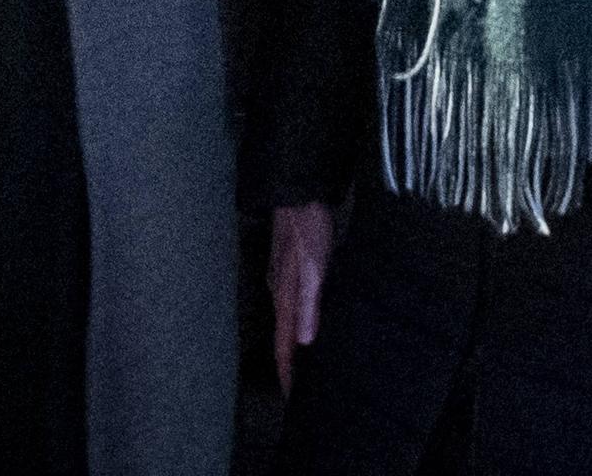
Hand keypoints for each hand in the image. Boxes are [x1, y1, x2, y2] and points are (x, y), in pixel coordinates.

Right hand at [269, 201, 332, 393]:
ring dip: (291, 346)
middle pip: (282, 338)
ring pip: (286, 323)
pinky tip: (306, 324)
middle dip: (287, 365)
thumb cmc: (307, 229)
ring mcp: (282, 281)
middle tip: (296, 390)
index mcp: (283, 297)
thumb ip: (308, 302)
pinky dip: (296, 324)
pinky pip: (291, 307)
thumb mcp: (313, 266)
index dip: (287, 372)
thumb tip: (305, 341)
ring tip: (301, 366)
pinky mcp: (289, 271)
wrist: (298, 193)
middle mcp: (278, 293)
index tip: (291, 398)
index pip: (283, 345)